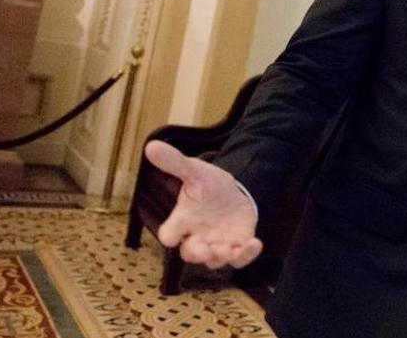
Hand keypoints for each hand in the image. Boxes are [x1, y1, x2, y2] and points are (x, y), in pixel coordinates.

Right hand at [143, 140, 262, 268]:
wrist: (233, 192)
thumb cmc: (207, 185)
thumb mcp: (194, 171)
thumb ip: (174, 162)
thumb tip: (151, 145)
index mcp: (182, 221)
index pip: (169, 233)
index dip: (170, 236)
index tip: (171, 237)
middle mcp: (197, 237)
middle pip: (191, 254)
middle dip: (197, 253)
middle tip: (205, 248)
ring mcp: (217, 244)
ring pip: (215, 261)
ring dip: (221, 257)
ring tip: (227, 248)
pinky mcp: (237, 246)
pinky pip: (240, 258)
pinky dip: (247, 254)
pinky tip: (255, 243)